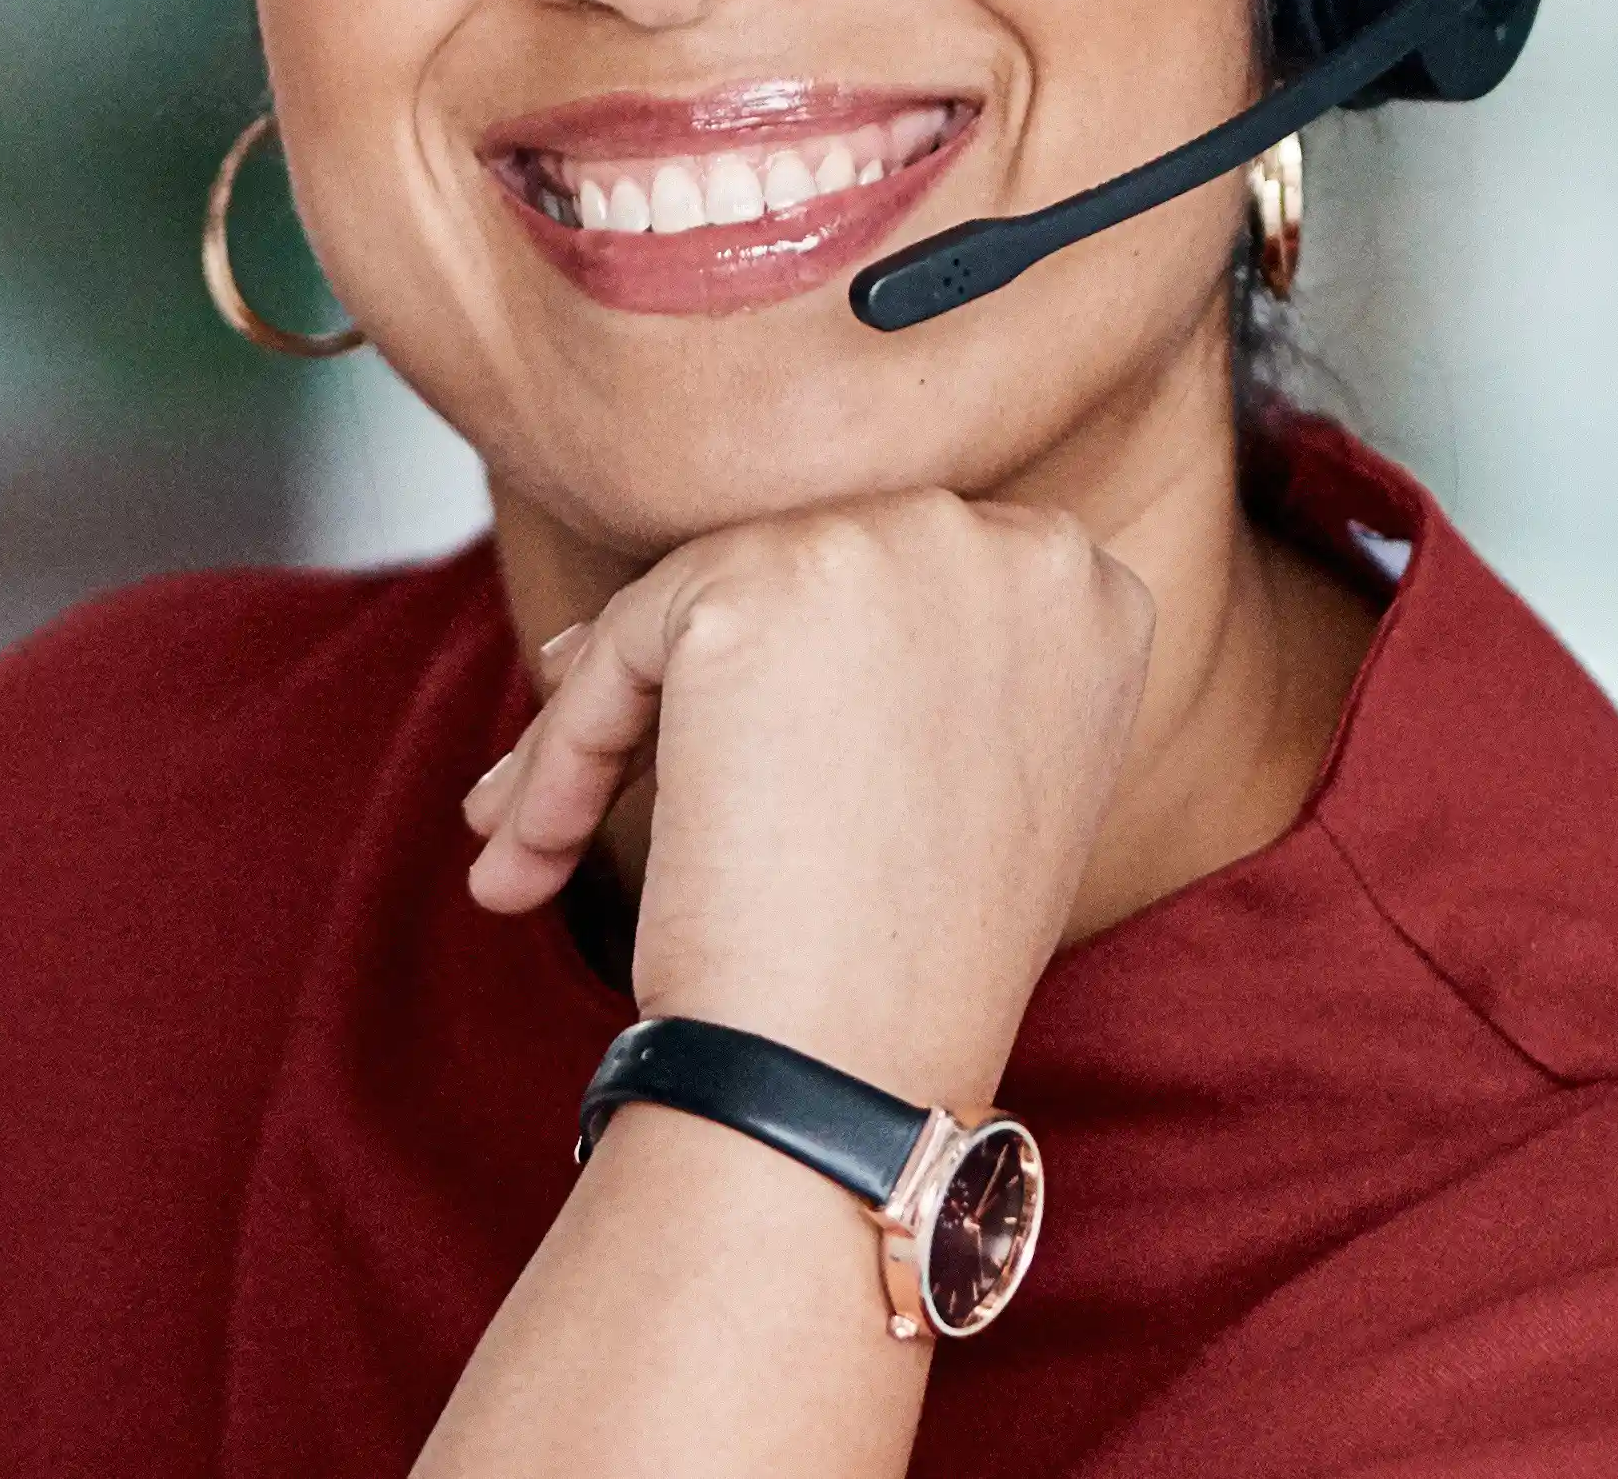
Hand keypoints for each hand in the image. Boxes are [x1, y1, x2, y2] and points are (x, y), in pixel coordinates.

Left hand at [454, 490, 1162, 1113]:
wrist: (848, 1070)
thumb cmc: (906, 972)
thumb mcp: (966, 785)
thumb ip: (898, 670)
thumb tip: (694, 616)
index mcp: (1088, 593)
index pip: (895, 587)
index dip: (785, 678)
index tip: (706, 769)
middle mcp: (1013, 547)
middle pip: (789, 577)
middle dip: (672, 690)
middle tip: (573, 800)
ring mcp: (892, 549)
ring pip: (690, 609)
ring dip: (592, 737)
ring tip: (532, 849)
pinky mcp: (763, 581)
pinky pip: (623, 646)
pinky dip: (562, 755)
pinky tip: (528, 862)